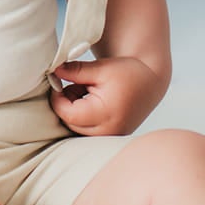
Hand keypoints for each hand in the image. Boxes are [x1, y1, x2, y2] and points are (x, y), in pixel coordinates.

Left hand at [48, 56, 164, 136]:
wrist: (150, 82)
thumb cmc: (127, 73)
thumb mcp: (101, 68)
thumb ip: (75, 71)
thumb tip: (54, 70)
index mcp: (105, 114)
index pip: (68, 114)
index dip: (58, 98)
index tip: (58, 82)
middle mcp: (108, 131)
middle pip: (71, 123)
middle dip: (67, 103)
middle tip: (78, 84)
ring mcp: (110, 136)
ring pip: (77, 128)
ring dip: (75, 110)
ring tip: (88, 91)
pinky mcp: (111, 136)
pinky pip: (87, 130)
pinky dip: (84, 116)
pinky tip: (93, 101)